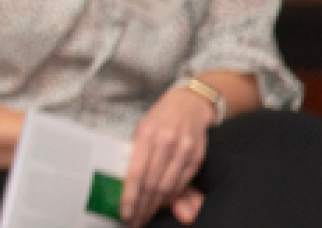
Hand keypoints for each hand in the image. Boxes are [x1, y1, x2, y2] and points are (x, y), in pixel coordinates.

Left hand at [122, 88, 212, 225]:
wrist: (189, 104)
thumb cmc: (158, 119)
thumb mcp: (142, 131)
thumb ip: (137, 158)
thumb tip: (135, 189)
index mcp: (145, 134)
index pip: (136, 172)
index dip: (130, 196)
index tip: (124, 213)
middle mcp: (166, 142)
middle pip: (152, 183)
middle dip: (142, 206)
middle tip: (133, 221)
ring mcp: (184, 149)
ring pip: (168, 187)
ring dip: (156, 206)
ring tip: (144, 216)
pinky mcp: (197, 156)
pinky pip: (183, 183)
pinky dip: (172, 196)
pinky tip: (162, 204)